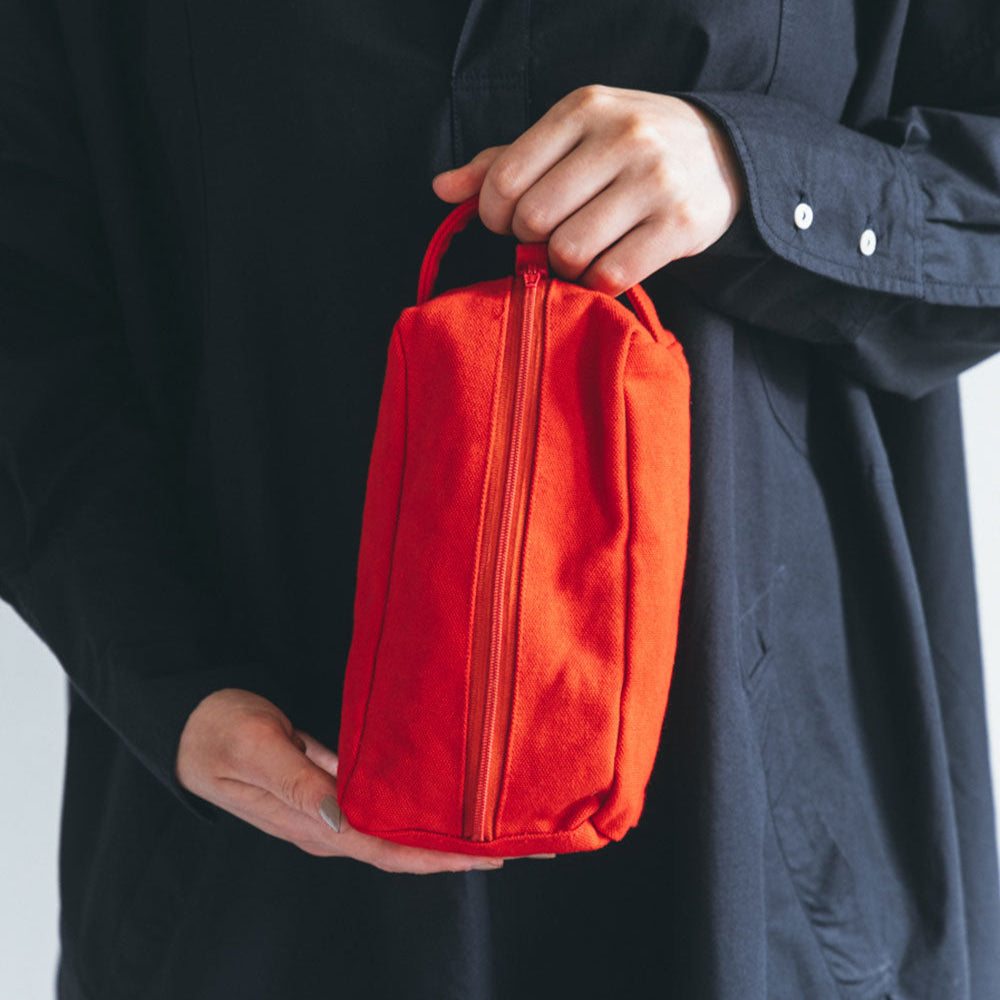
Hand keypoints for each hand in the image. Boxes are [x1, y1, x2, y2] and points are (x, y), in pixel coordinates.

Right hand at [175, 688, 503, 873]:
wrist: (192, 723)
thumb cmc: (220, 731)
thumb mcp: (254, 749)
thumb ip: (295, 781)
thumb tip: (340, 819)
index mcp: (310, 824)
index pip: (387, 851)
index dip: (440, 858)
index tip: (489, 855)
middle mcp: (326, 826)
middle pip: (402, 851)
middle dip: (458, 852)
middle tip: (518, 842)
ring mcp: (329, 810)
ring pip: (396, 831)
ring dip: (443, 833)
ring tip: (494, 826)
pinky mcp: (330, 788)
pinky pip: (382, 807)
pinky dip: (415, 808)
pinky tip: (444, 800)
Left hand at [432, 84, 744, 296]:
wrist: (723, 153)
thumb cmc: (629, 148)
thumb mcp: (572, 136)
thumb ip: (506, 160)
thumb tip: (443, 188)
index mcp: (583, 109)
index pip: (505, 178)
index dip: (492, 214)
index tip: (506, 222)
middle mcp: (621, 137)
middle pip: (533, 219)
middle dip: (529, 241)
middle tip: (546, 239)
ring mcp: (654, 181)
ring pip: (569, 250)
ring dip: (564, 265)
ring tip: (579, 252)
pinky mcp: (680, 225)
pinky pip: (610, 274)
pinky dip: (598, 282)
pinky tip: (606, 264)